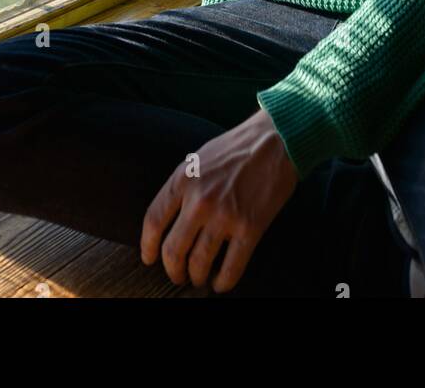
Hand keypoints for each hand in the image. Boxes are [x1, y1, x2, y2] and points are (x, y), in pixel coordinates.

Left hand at [139, 106, 299, 292]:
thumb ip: (182, 186)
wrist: (276, 141)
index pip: (153, 221)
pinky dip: (223, 282)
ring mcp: (224, 215)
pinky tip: (220, 283)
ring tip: (199, 278)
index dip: (148, 246)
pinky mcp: (250, 228)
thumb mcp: (198, 159)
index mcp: (183, 179)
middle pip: (173, 250)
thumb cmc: (236, 148)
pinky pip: (231, 267)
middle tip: (177, 275)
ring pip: (199, 263)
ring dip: (196, 277)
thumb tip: (169, 218)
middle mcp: (199, 200)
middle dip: (172, 270)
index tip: (149, 258)